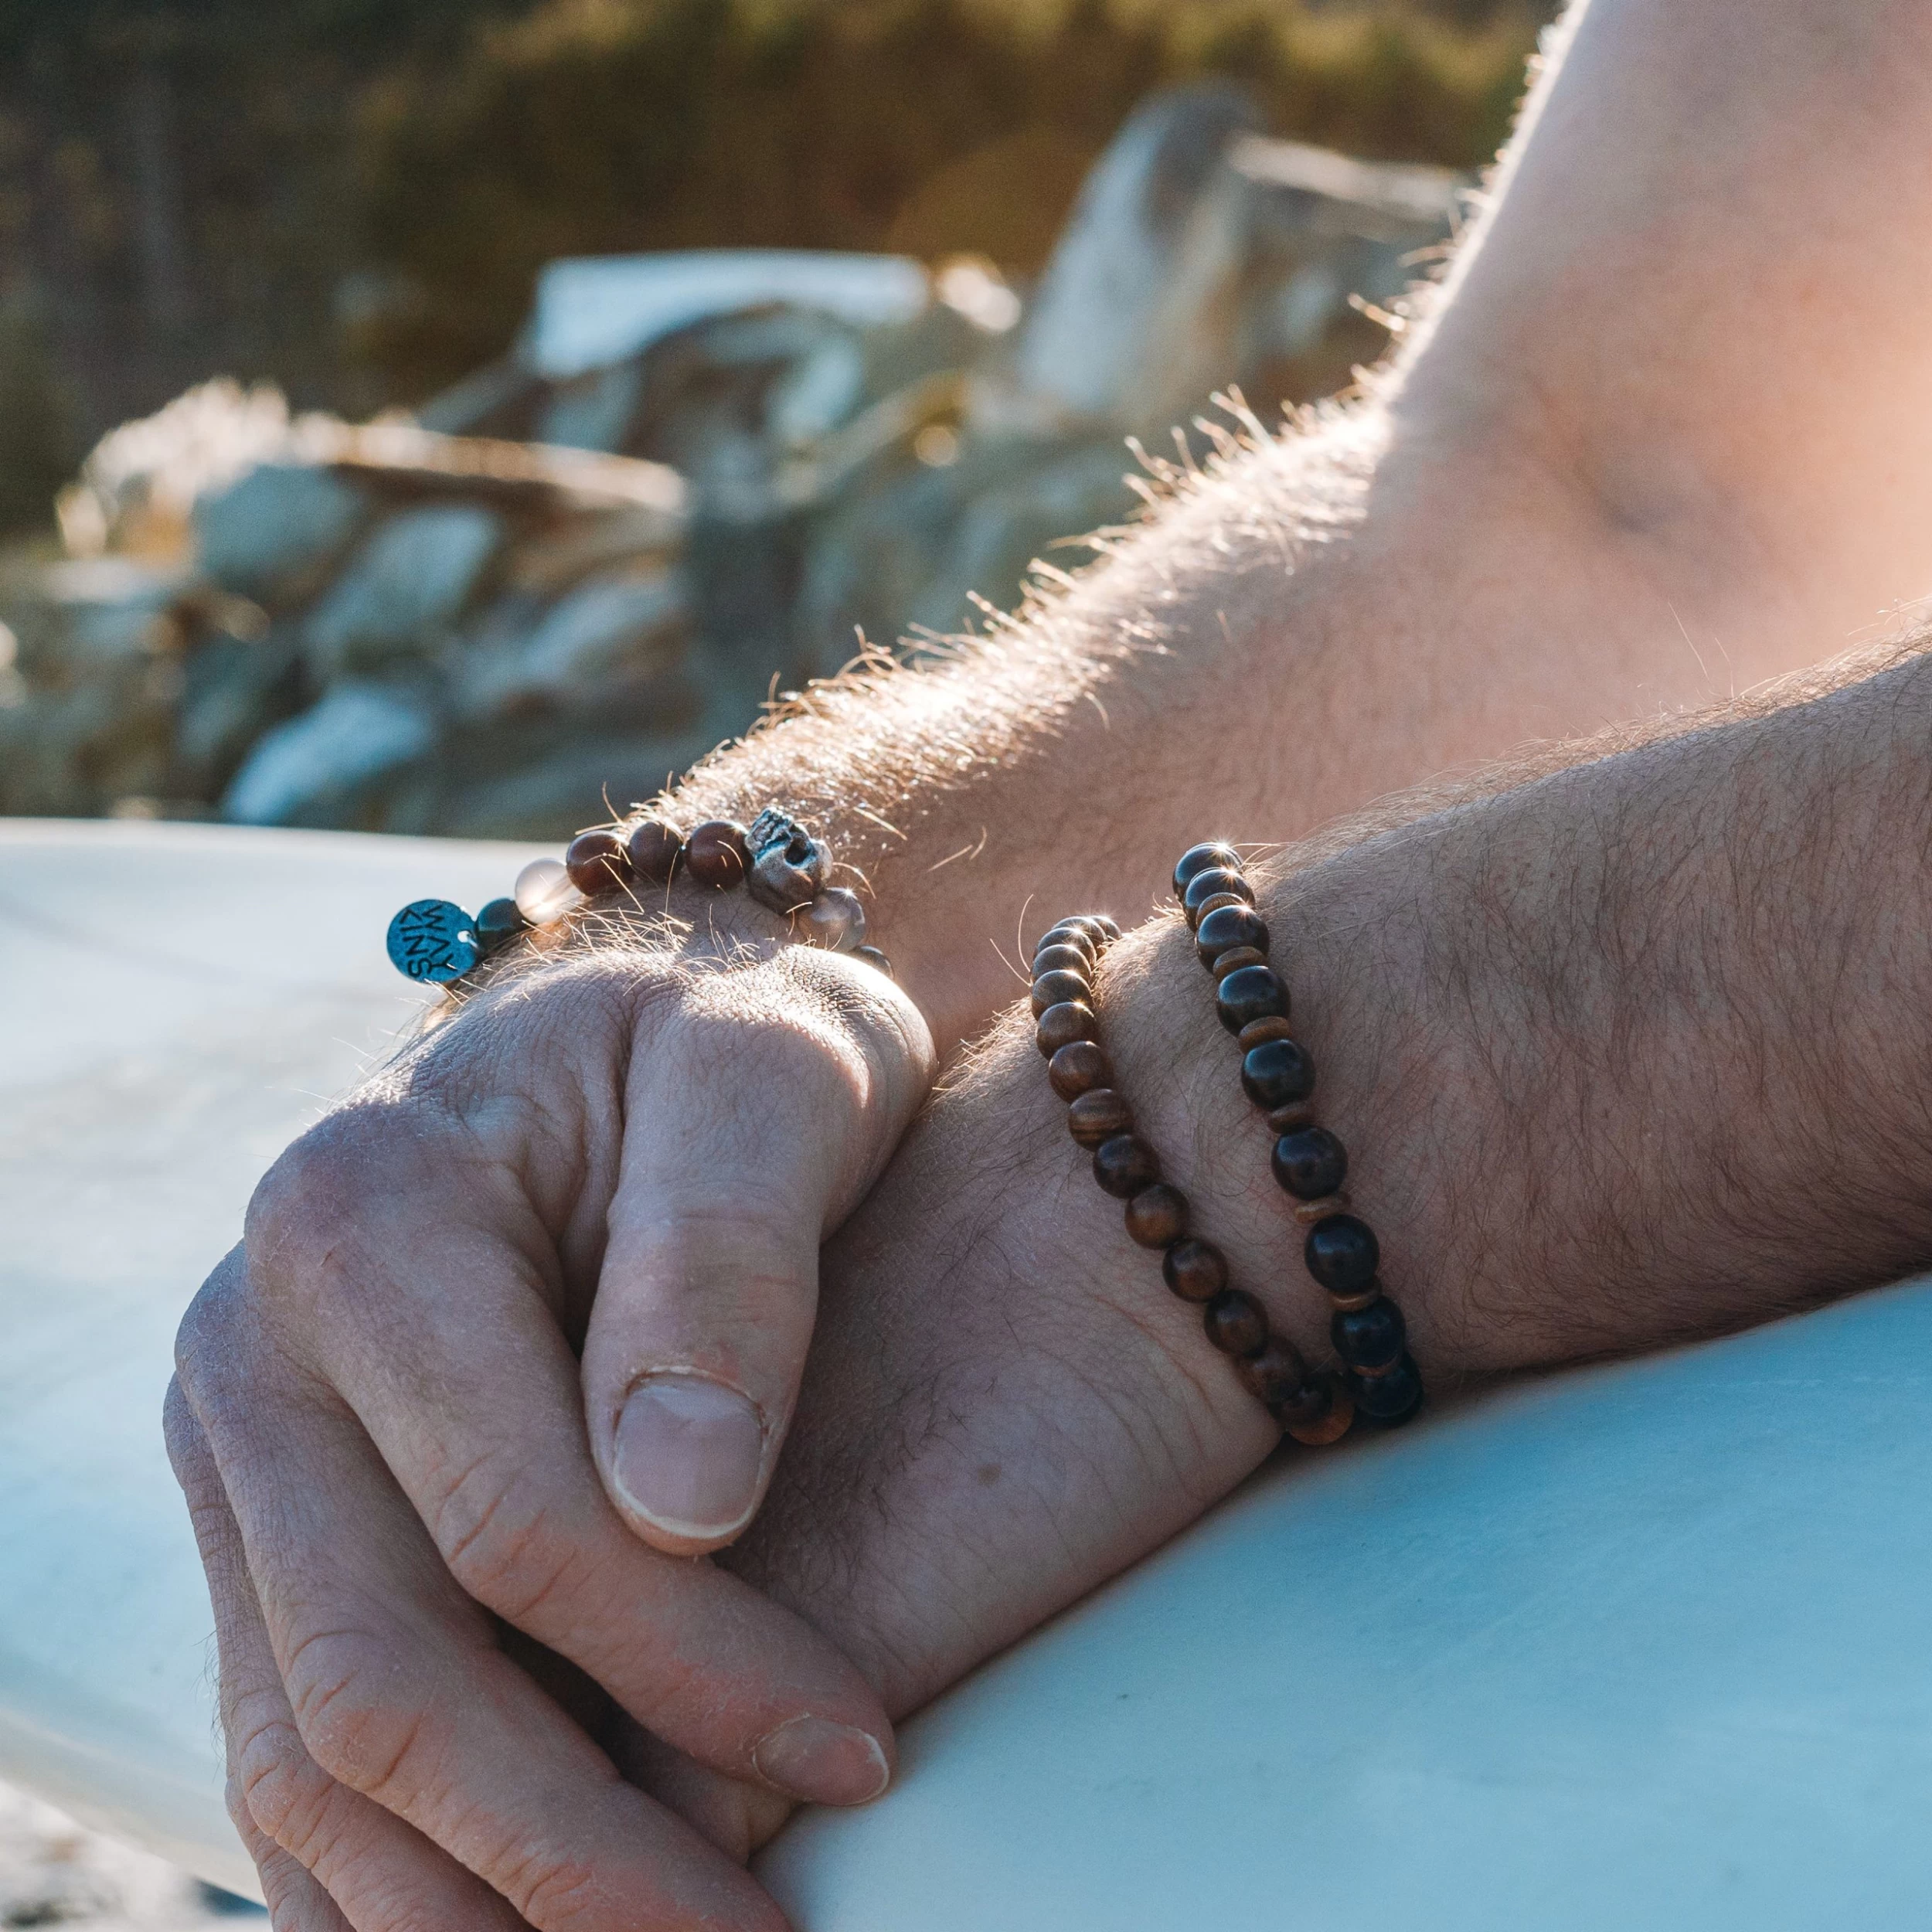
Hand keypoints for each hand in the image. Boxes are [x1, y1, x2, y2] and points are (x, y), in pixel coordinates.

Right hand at [167, 930, 933, 1930]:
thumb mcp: (774, 1074)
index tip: (860, 1747)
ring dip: (480, 1909)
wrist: (633, 1033)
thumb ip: (725, 1256)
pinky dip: (402, 1873)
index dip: (689, 1664)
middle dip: (576, 1852)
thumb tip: (681, 1504)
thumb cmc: (735, 1047)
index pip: (512, 1519)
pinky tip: (535, 1928)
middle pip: (383, 1673)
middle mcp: (254, 1345)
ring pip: (311, 1752)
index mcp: (361, 1213)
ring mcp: (239, 1450)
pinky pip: (295, 1742)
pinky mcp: (267, 1527)